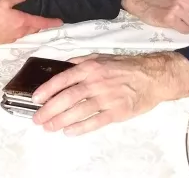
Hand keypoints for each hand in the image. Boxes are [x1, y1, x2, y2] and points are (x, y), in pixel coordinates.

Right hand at [0, 0, 62, 50]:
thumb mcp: (4, 3)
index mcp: (23, 21)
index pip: (42, 22)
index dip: (52, 22)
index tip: (61, 22)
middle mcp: (21, 31)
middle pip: (35, 28)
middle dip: (42, 24)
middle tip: (47, 20)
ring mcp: (14, 37)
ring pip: (27, 32)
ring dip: (33, 27)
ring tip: (34, 21)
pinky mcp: (7, 40)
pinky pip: (20, 34)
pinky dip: (23, 29)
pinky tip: (19, 25)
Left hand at [32, 52, 188, 135]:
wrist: (152, 76)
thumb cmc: (125, 66)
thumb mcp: (101, 57)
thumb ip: (81, 61)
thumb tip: (63, 66)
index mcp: (91, 67)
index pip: (63, 78)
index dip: (47, 89)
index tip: (35, 98)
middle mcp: (96, 82)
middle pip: (67, 97)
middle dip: (49, 109)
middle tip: (38, 118)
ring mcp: (106, 97)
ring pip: (78, 110)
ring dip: (61, 120)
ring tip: (49, 127)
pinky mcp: (117, 112)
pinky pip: (95, 121)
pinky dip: (81, 127)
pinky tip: (69, 132)